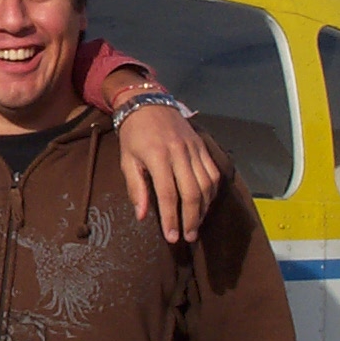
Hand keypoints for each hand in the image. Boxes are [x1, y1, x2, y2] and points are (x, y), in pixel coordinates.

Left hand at [116, 105, 219, 242]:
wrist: (147, 103)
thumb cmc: (133, 134)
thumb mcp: (127, 160)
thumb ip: (135, 187)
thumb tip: (141, 216)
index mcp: (157, 156)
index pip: (168, 194)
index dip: (171, 218)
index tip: (172, 237)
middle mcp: (179, 152)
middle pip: (192, 192)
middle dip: (191, 218)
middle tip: (188, 237)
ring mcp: (194, 149)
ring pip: (206, 184)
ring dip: (203, 208)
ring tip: (196, 224)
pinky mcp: (202, 146)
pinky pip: (212, 173)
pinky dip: (211, 192)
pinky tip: (204, 204)